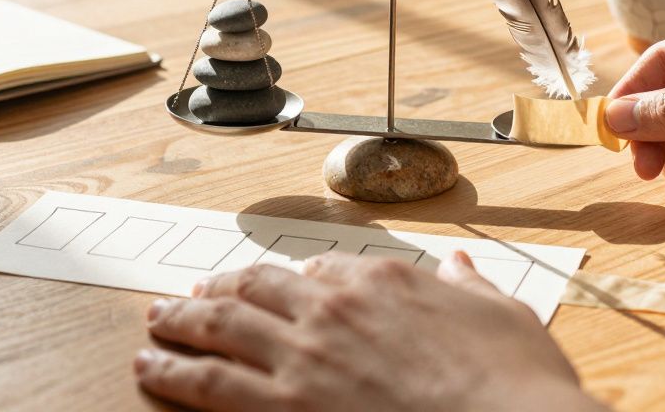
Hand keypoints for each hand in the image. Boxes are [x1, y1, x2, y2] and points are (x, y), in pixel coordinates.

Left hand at [135, 251, 596, 411]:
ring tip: (156, 321)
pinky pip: (212, 380)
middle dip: (223, 288)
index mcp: (385, 279)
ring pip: (223, 324)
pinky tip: (151, 366)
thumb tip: (462, 267)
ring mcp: (305, 353)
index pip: (324, 268)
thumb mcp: (502, 314)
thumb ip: (470, 286)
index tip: (283, 283)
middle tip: (197, 293)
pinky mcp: (285, 404)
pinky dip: (173, 369)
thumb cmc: (513, 382)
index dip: (297, 277)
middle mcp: (335, 305)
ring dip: (182, 320)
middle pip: (259, 285)